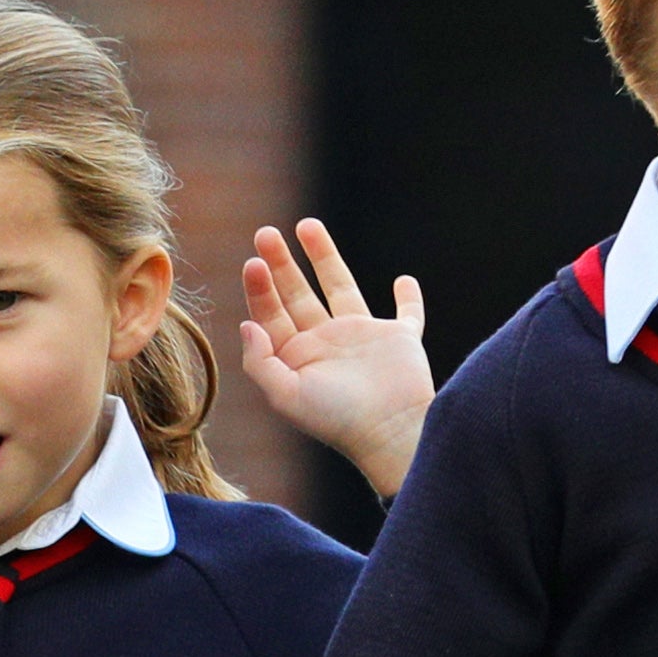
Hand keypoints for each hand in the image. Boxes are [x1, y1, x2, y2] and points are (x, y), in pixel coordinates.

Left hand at [238, 219, 432, 499]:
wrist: (389, 432)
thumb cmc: (336, 420)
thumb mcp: (286, 396)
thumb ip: (260, 361)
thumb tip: (247, 323)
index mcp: (298, 358)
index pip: (272, 315)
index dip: (260, 288)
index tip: (253, 262)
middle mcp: (327, 345)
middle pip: (298, 294)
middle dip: (281, 264)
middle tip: (265, 234)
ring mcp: (364, 340)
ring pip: (341, 288)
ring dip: (324, 257)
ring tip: (307, 224)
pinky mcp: (400, 340)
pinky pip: (408, 314)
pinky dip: (409, 299)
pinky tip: (403, 281)